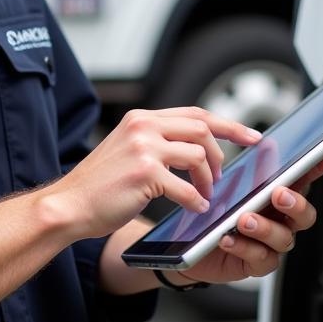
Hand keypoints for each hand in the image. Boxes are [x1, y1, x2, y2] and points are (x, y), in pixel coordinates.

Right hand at [48, 107, 261, 240]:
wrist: (70, 205)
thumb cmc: (100, 185)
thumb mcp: (128, 149)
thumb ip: (157, 141)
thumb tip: (197, 149)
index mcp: (142, 119)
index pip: (195, 113)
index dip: (228, 125)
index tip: (252, 136)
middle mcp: (143, 127)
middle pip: (202, 130)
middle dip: (221, 155)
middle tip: (222, 177)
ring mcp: (144, 148)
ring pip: (198, 156)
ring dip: (207, 179)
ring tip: (203, 194)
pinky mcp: (145, 174)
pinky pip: (186, 188)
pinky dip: (195, 201)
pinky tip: (193, 208)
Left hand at [177, 145, 322, 285]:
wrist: (192, 243)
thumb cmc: (217, 211)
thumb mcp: (231, 185)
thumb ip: (252, 170)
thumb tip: (269, 146)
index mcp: (278, 194)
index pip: (306, 178)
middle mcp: (281, 220)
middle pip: (305, 214)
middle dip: (295, 204)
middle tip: (278, 194)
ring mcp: (272, 243)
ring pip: (283, 238)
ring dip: (265, 227)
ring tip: (244, 219)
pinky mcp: (257, 263)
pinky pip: (260, 259)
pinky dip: (244, 247)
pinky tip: (228, 238)